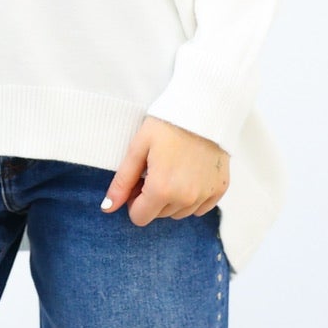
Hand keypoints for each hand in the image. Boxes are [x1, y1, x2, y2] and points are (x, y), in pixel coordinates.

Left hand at [102, 118, 228, 224]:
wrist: (204, 109)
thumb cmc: (167, 125)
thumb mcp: (138, 148)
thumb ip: (122, 182)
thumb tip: (107, 208)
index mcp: (162, 189)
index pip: (139, 218)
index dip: (134, 201)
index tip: (139, 181)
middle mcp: (186, 198)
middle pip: (159, 215)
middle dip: (153, 199)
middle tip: (156, 171)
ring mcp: (205, 195)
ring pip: (180, 213)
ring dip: (173, 199)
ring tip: (173, 170)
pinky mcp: (220, 189)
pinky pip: (200, 208)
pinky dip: (193, 197)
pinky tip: (190, 175)